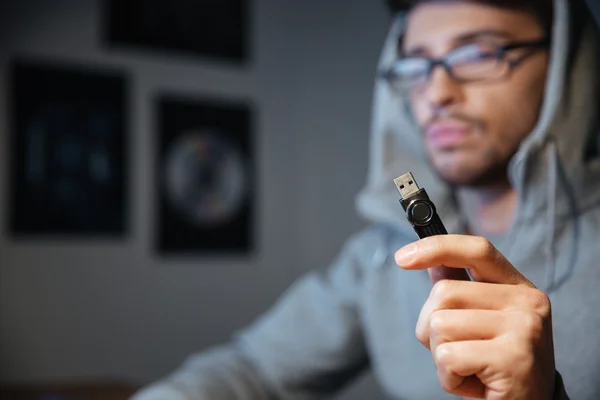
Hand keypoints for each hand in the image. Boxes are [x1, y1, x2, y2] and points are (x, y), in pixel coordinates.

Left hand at [394, 235, 555, 399]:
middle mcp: (528, 302)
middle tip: (460, 354)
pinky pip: (447, 356)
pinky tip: (475, 385)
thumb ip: (461, 291)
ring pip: (440, 324)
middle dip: (432, 328)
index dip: (436, 247)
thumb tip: (433, 261)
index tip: (401, 257)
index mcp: (520, 288)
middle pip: (443, 292)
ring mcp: (524, 328)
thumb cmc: (497, 368)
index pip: (476, 249)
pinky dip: (448, 377)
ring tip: (470, 369)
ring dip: (441, 356)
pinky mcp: (513, 357)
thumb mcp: (481, 324)